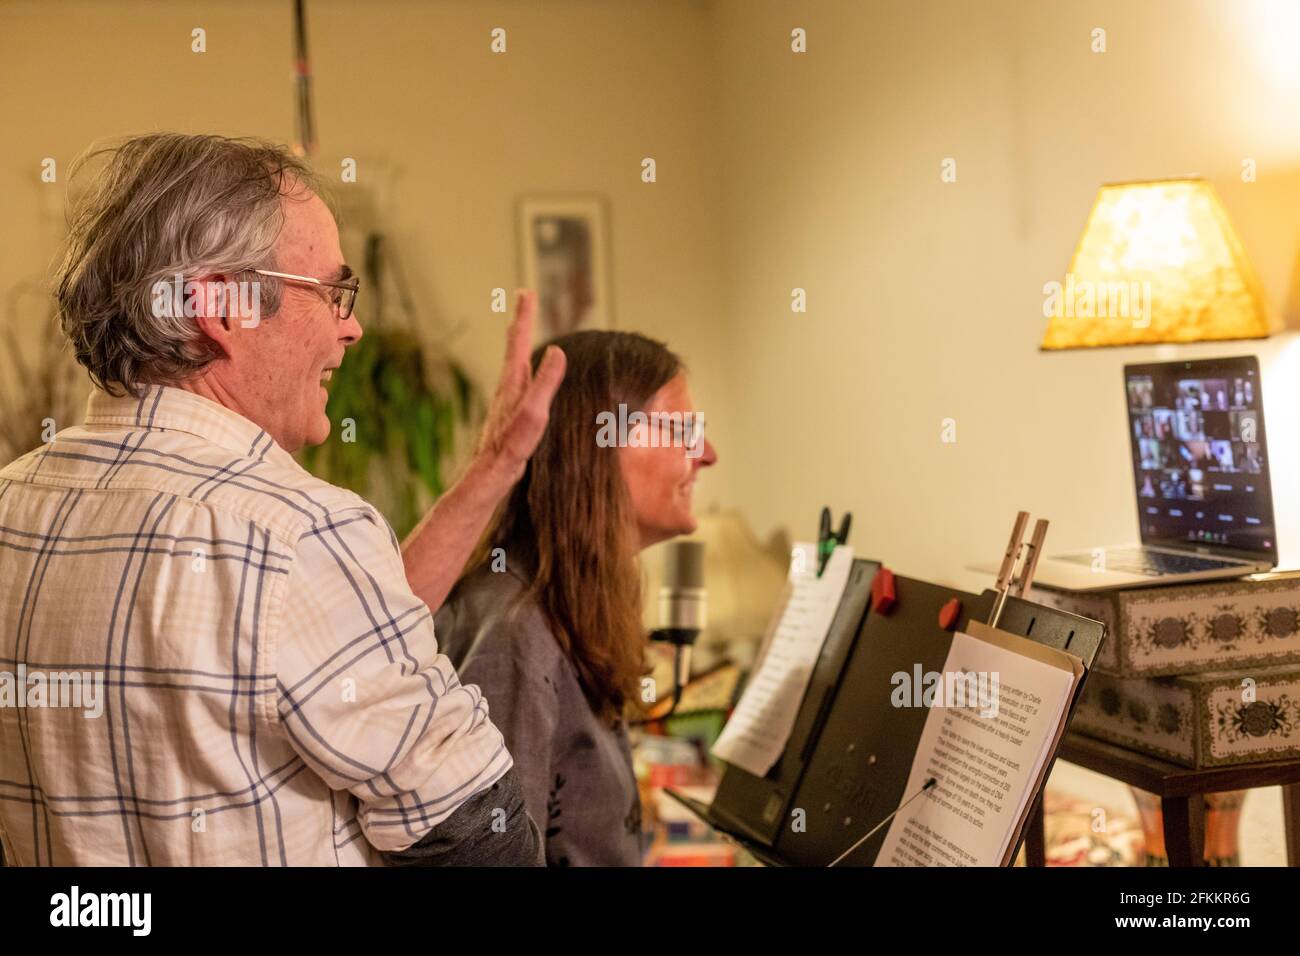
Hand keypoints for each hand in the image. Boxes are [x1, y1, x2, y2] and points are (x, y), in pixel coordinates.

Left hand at [473, 290, 566, 490]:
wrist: (491, 471)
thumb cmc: (512, 444)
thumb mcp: (534, 411)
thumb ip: (545, 382)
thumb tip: (556, 350)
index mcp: (514, 379)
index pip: (519, 339)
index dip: (525, 315)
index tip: (526, 292)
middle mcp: (508, 384)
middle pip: (514, 345)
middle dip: (521, 321)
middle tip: (524, 300)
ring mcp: (508, 398)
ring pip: (515, 362)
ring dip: (520, 342)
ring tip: (523, 330)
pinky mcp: (511, 411)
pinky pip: (520, 379)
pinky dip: (524, 366)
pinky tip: (526, 377)